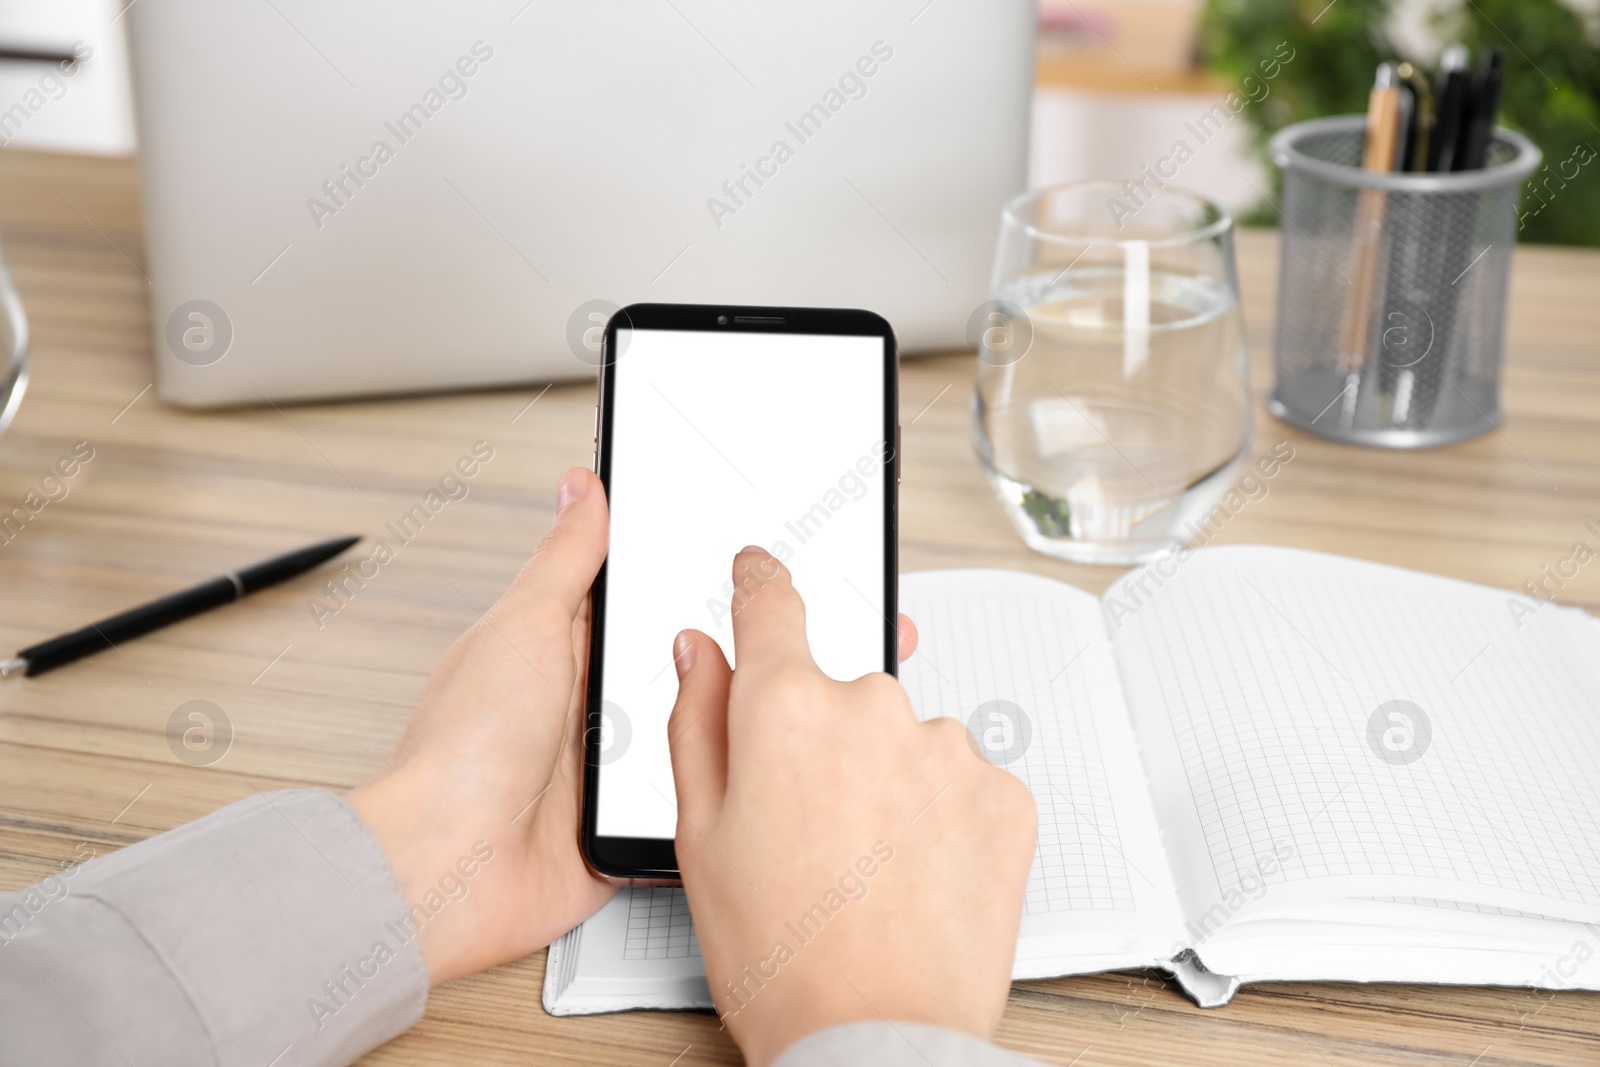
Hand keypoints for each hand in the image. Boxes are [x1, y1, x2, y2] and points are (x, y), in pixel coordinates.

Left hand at [349, 471, 924, 984]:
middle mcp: (580, 708)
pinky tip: (731, 774)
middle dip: (710, 656)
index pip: (630, 599)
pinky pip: (680, 802)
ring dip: (711, 727)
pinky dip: (703, 792)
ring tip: (757, 704)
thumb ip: (563, 560)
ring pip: (684, 733)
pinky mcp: (619, 829)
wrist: (446, 869)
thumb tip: (582, 487)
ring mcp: (602, 772)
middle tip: (760, 634)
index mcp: (555, 650)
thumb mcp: (524, 626)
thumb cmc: (460, 749)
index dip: (677, 578)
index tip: (730, 559)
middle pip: (668, 666)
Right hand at [667, 548, 1036, 1066]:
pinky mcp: (1003, 793)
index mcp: (785, 708)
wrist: (876, 1037)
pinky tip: (913, 873)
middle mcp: (873, 708)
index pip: (770, 603)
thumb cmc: (782, 953)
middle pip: (842, 692)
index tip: (760, 572)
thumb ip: (698, 722)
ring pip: (906, 738)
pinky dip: (941, 813)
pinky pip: (962, 779)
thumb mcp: (700, 835)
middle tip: (808, 825)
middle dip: (824, 739)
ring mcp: (946, 749)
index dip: (759, 582)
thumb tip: (701, 654)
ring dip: (888, 778)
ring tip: (864, 865)